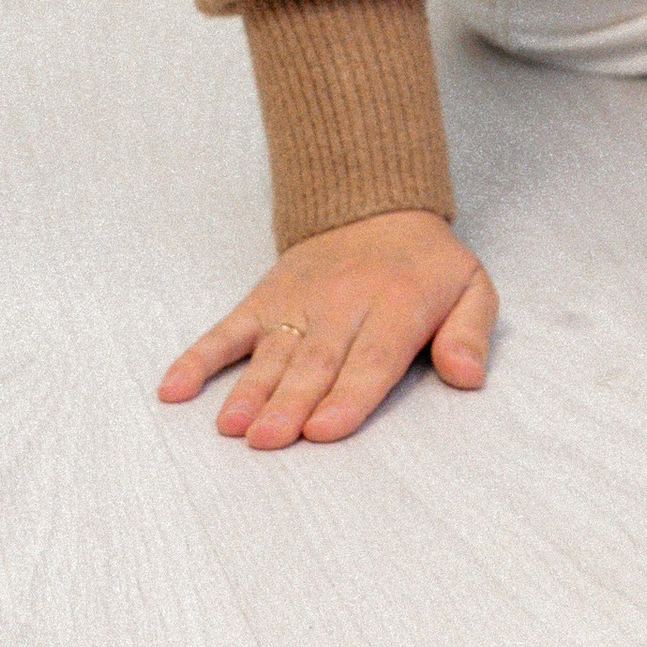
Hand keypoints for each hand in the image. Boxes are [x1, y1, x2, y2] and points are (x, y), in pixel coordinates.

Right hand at [157, 209, 496, 449]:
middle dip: (291, 402)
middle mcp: (341, 306)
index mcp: (397, 305)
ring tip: (231, 426)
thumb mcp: (471, 287)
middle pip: (315, 362)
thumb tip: (468, 376)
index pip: (372, 356)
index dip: (349, 394)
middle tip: (269, 440)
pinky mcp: (262, 301)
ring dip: (249, 390)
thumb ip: (471, 333)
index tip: (324, 429)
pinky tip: (174, 389)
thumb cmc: (426, 267)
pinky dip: (199, 358)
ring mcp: (296, 304)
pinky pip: (226, 330)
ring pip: (271, 352)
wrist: (375, 207)